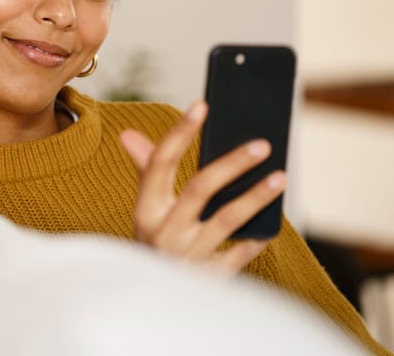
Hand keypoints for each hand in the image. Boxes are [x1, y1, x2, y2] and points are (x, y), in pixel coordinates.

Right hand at [119, 101, 286, 274]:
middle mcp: (162, 232)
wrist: (151, 303)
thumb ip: (146, 171)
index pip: (160, 163)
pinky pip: (239, 255)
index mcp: (145, 209)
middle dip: (231, 163)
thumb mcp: (146, 210)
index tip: (202, 105)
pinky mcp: (209, 280)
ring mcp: (186, 257)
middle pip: (199, 189)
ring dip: (255, 196)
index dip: (180, 132)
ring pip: (225, 220)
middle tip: (262, 144)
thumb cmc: (155, 244)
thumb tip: (129, 135)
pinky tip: (273, 224)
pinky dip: (256, 239)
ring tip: (279, 176)